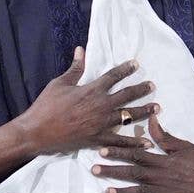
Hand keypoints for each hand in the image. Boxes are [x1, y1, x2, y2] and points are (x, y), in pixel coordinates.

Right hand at [19, 47, 158, 154]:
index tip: (136, 64)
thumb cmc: (46, 106)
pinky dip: (134, 143)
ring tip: (157, 108)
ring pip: (128, 116)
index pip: (113, 76)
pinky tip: (147, 143)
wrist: (36, 132)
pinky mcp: (97, 139)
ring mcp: (101, 124)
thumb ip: (75, 68)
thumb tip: (81, 49)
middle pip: (127, 95)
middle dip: (141, 90)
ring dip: (144, 112)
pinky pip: (120, 142)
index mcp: (91, 90)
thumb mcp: (59, 83)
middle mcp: (100, 105)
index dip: (126, 69)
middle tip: (153, 86)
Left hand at [91, 116, 193, 192]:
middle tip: (94, 170)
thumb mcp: (186, 146)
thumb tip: (151, 120)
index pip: (137, 155)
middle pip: (133, 174)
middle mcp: (161, 177)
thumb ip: (166, 137)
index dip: (119, 152)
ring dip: (123, 192)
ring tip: (107, 192)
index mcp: (164, 161)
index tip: (102, 150)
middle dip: (112, 171)